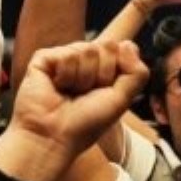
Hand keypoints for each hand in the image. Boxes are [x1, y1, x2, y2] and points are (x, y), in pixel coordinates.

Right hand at [8, 40, 147, 157]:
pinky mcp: (44, 59)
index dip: (119, 70)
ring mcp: (64, 58)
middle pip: (107, 45)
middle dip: (102, 74)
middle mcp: (83, 61)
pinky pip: (67, 54)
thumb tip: (128, 44)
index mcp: (102, 69)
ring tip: (70, 92)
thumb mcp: (121, 100)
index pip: (121, 49)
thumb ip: (136, 73)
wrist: (55, 137)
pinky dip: (66, 75)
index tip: (106, 91)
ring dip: (83, 78)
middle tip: (86, 94)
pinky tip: (57, 87)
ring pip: (87, 49)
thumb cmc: (85, 123)